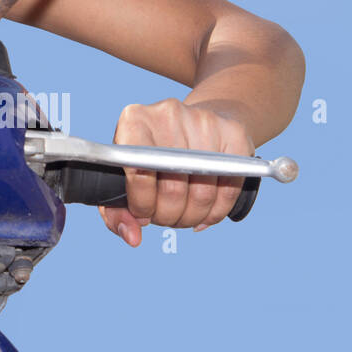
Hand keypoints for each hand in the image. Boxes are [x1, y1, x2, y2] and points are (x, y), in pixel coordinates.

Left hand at [98, 97, 254, 247]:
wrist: (192, 122)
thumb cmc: (150, 154)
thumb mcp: (124, 173)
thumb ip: (116, 210)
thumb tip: (132, 237)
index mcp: (134, 120)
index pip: (138, 172)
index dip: (142, 204)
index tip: (143, 215)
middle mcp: (168, 114)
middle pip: (173, 187)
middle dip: (168, 216)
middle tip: (165, 219)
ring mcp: (204, 122)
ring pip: (203, 192)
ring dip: (192, 218)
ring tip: (182, 217)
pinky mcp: (234, 134)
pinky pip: (231, 187)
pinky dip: (218, 212)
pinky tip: (206, 214)